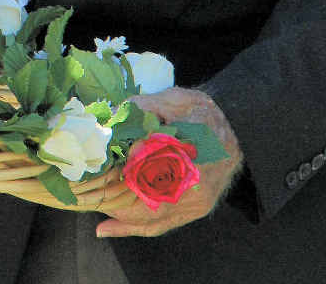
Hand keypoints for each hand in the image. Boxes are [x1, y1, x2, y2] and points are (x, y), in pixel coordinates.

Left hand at [96, 86, 242, 237]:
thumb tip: (117, 114)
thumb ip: (146, 106)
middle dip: (113, 196)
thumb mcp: (176, 99)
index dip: (122, 167)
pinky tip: (108, 227)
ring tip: (92, 206)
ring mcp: (195, 204)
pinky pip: (161, 225)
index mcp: (189, 158)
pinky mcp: (195, 210)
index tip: (104, 161)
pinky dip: (133, 227)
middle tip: (88, 188)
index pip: (145, 170)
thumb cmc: (204, 112)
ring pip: (149, 219)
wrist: (237, 130)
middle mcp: (194, 189)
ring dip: (118, 214)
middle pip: (143, 201)